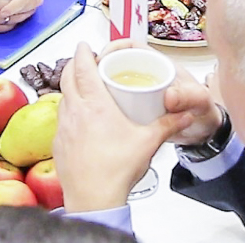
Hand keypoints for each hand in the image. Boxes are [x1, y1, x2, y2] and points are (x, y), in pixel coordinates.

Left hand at [54, 42, 196, 212]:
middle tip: (84, 61)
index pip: (83, 67)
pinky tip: (79, 120)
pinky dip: (68, 111)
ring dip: (70, 87)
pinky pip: (60, 119)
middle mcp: (74, 111)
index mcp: (95, 104)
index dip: (83, 52)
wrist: (94, 198)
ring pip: (62, 97)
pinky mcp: (58, 143)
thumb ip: (169, 125)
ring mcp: (63, 127)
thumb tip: (186, 114)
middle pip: (67, 77)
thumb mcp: (148, 142)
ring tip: (84, 89)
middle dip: (74, 64)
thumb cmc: (117, 169)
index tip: (86, 45)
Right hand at [100, 40, 222, 145]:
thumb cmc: (204, 109)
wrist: (205, 133)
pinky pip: (115, 105)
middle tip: (90, 83)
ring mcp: (138, 93)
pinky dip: (106, 109)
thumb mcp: (199, 100)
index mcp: (158, 64)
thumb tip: (169, 97)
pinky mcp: (134, 110)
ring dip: (100, 91)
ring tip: (91, 101)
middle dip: (99, 70)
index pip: (130, 47)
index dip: (114, 48)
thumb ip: (187, 96)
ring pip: (112, 86)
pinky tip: (101, 117)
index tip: (102, 57)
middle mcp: (145, 76)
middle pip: (115, 65)